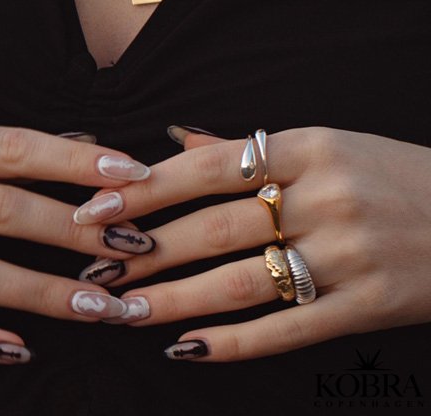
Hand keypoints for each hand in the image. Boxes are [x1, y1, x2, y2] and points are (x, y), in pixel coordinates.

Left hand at [72, 127, 430, 360]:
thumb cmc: (390, 173)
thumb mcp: (324, 144)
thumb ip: (248, 147)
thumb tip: (176, 137)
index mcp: (307, 147)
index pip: (209, 167)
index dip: (147, 188)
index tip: (96, 206)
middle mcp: (325, 197)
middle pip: (215, 227)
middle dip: (146, 251)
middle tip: (94, 269)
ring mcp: (348, 254)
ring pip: (241, 281)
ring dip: (174, 299)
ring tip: (123, 311)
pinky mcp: (370, 306)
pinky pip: (289, 328)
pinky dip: (234, 341)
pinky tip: (188, 347)